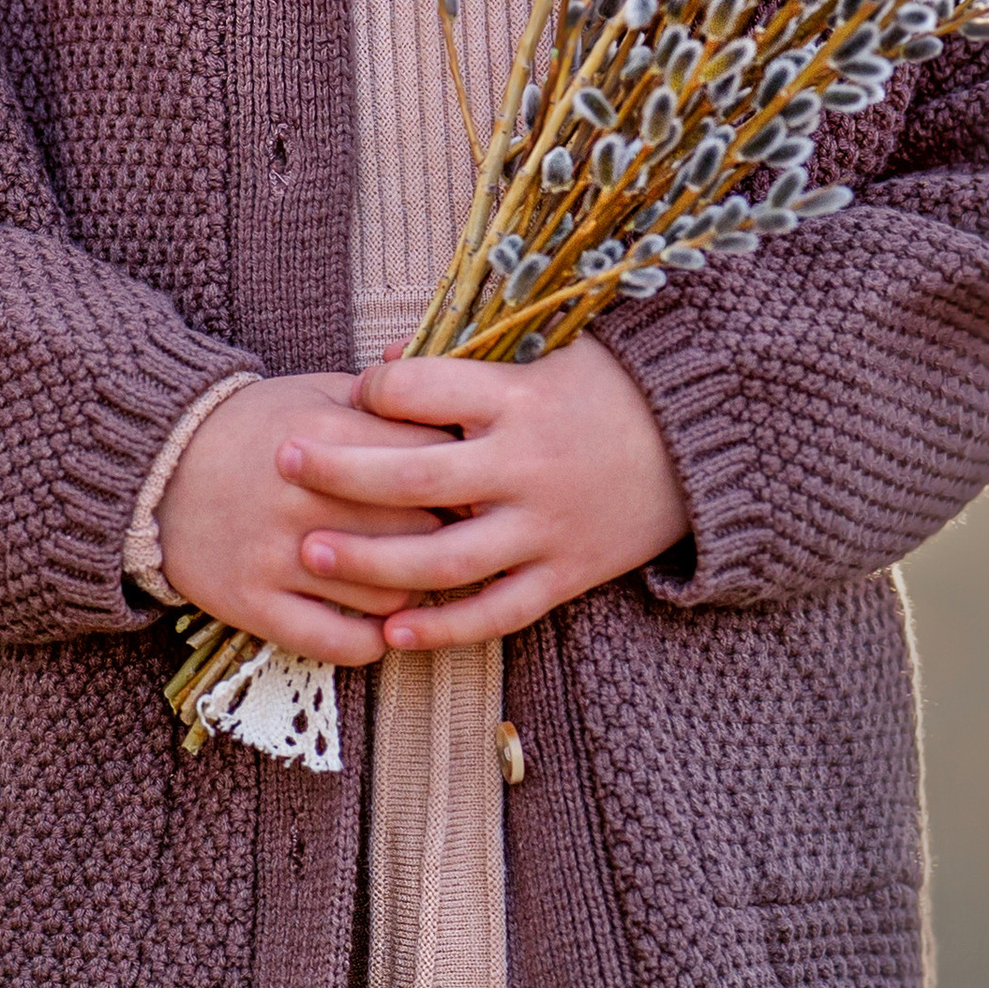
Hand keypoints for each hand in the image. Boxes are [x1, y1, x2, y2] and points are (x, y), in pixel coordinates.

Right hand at [155, 370, 457, 664]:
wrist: (156, 470)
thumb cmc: (254, 427)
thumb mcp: (314, 391)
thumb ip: (386, 399)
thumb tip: (459, 406)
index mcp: (325, 434)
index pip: (429, 460)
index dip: (462, 474)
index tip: (473, 484)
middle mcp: (304, 497)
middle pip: (418, 529)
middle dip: (446, 533)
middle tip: (458, 536)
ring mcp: (278, 556)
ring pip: (389, 593)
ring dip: (414, 590)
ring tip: (418, 577)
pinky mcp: (255, 605)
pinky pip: (338, 641)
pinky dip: (372, 640)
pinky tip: (380, 622)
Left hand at [276, 337, 690, 651]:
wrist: (706, 445)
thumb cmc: (613, 390)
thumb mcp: (550, 356)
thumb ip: (465, 367)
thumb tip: (379, 369)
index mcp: (521, 397)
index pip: (426, 391)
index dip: (377, 390)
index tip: (348, 393)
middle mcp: (528, 465)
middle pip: (416, 477)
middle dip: (341, 472)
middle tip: (282, 462)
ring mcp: (547, 526)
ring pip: (445, 557)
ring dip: (371, 560)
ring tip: (309, 553)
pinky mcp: (567, 573)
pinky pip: (498, 611)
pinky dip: (444, 626)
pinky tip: (390, 632)